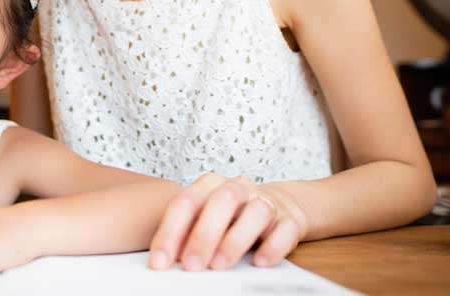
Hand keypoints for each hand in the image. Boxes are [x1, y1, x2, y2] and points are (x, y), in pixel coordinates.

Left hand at [148, 173, 308, 270]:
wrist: (279, 205)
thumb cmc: (231, 216)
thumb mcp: (205, 218)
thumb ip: (187, 234)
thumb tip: (165, 261)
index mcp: (210, 184)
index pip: (185, 202)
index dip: (170, 232)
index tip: (160, 262)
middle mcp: (238, 187)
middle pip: (221, 201)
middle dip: (203, 235)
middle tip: (191, 265)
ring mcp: (265, 201)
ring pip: (255, 212)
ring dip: (235, 241)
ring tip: (219, 266)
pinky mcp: (289, 220)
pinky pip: (285, 230)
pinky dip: (272, 247)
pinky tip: (259, 262)